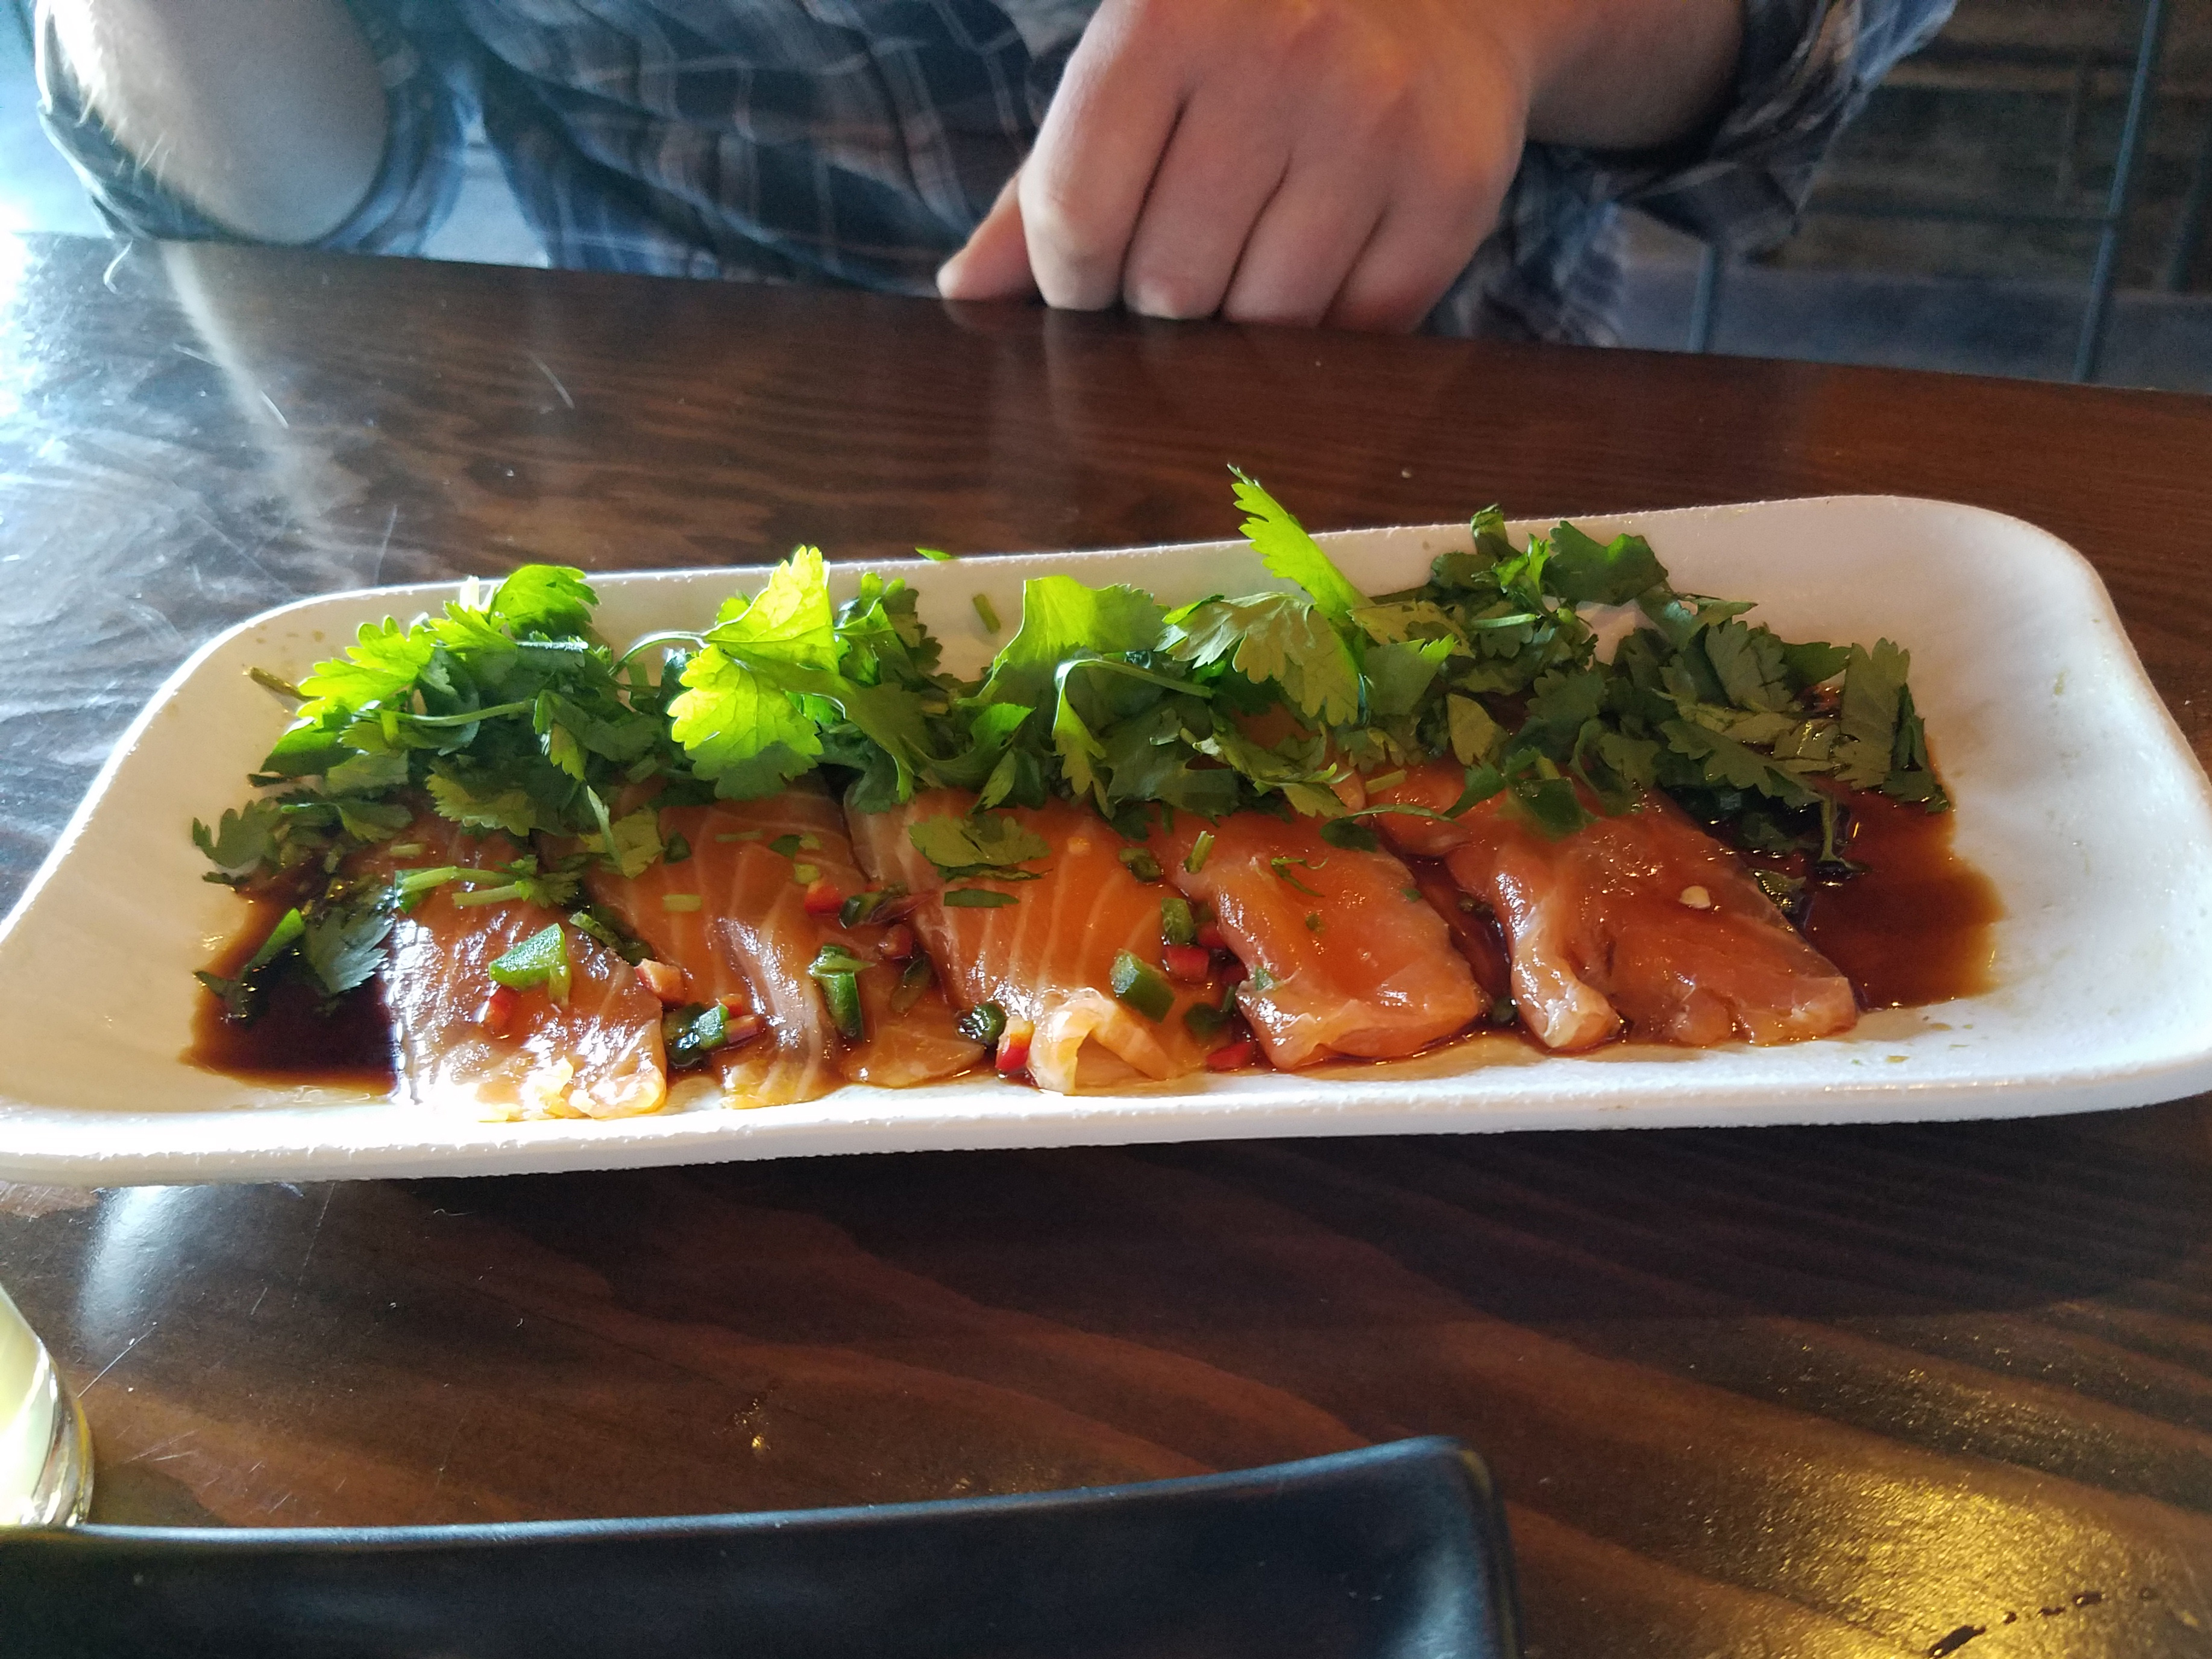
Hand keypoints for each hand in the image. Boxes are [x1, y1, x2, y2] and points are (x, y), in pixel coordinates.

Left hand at [936, 0, 1548, 331]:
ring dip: (1248, 322)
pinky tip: (1333, 259)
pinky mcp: (1452, 186)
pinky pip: (1361, 327)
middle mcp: (1281, 55)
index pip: (1075, 213)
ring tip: (1261, 253)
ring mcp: (1376, 122)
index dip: (1069, 280)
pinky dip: (1334, 324)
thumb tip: (964, 295)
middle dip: (1163, 301)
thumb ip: (1046, 181)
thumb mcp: (1137, 69)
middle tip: (1191, 257)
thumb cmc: (1250, 39)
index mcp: (1169, 13)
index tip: (1092, 278)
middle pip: (1169, 286)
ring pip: (1266, 322)